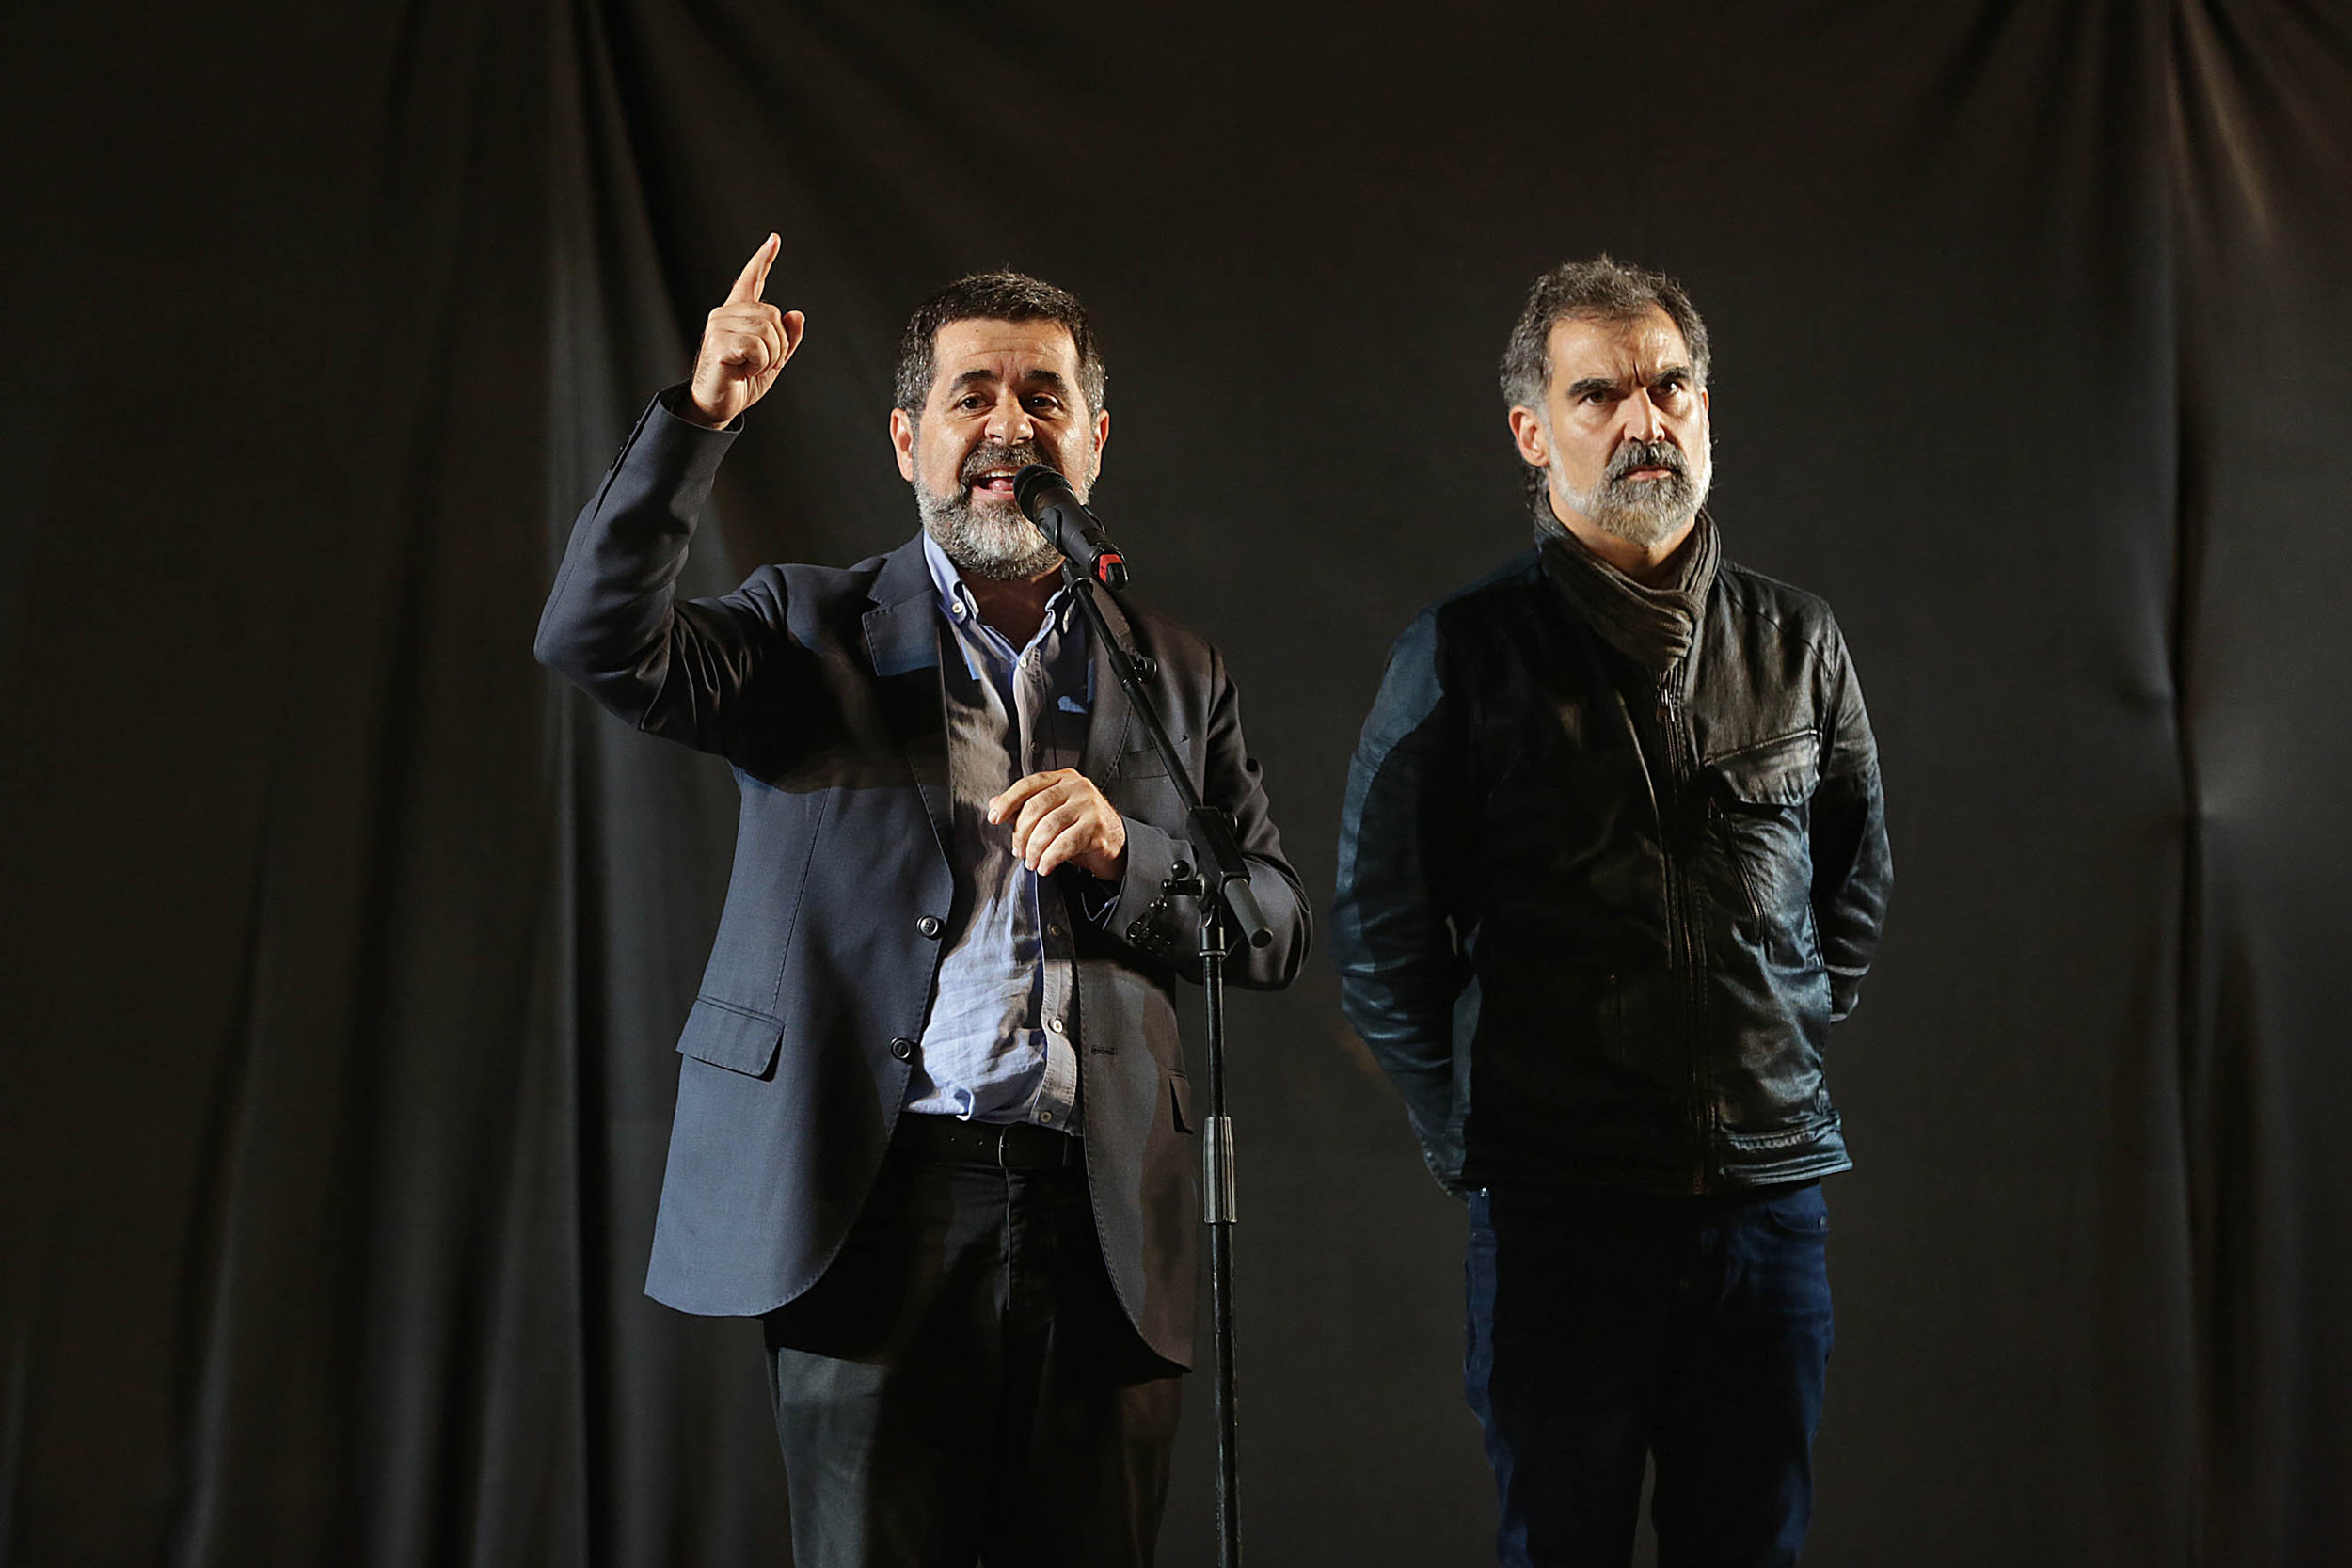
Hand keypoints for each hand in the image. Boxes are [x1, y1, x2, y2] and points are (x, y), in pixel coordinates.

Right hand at [686, 233, 803, 427]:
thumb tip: (796, 314)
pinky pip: (757, 346)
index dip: (763, 259)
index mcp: (738, 314)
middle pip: (773, 314)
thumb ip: (787, 338)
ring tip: (749, 367)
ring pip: (768, 330)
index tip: (774, 239)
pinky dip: (759, 364)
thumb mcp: (773, 360)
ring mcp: (719, 325)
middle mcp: (725, 313)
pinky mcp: (718, 342)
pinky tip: (743, 370)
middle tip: (759, 363)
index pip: (751, 280)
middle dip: (778, 345)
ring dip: (769, 356)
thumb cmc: (741, 382)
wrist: (717, 405)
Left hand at [989, 770, 1127, 880]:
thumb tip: (995, 803)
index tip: (994, 818)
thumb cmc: (1081, 828)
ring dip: (1035, 849)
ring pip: (1048, 826)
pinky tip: (1045, 867)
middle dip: (1021, 833)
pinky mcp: (1097, 827)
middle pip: (1036, 806)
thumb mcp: (1052, 814)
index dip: (1008, 801)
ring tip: (1032, 863)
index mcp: (1063, 779)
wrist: (1117, 844)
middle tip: (1019, 852)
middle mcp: (1077, 787)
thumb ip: (1025, 807)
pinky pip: (1065, 843)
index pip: (1029, 784)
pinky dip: (1050, 858)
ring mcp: (1089, 805)